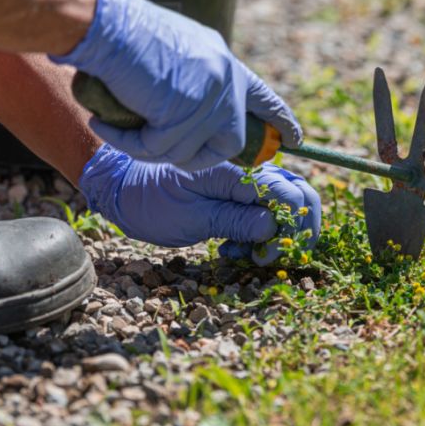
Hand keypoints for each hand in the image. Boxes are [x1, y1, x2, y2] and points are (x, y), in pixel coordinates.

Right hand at [51, 0, 301, 170]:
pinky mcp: (182, 117)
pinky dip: (126, 142)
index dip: (280, 120)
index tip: (295, 139)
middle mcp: (225, 83)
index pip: (263, 98)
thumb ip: (198, 81)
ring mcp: (207, 101)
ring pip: (185, 153)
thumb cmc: (131, 33)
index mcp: (226, 65)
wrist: (110, 26)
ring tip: (120, 126)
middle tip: (166, 150)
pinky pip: (155, 150)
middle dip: (200, 158)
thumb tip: (196, 113)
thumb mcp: (181, 53)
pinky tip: (105, 124)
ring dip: (148, 146)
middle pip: (229, 142)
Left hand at [78, 144, 319, 264]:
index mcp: (235, 170)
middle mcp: (248, 167)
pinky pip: (269, 205)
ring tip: (246, 253)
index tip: (266, 257)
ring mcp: (247, 176)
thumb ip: (233, 220)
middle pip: (299, 193)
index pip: (287, 193)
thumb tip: (272, 227)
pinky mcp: (241, 187)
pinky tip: (236, 246)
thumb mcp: (190, 218)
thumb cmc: (151, 203)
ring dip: (278, 232)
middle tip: (265, 258)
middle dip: (294, 231)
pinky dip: (263, 229)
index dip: (290, 228)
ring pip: (289, 201)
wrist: (125, 188)